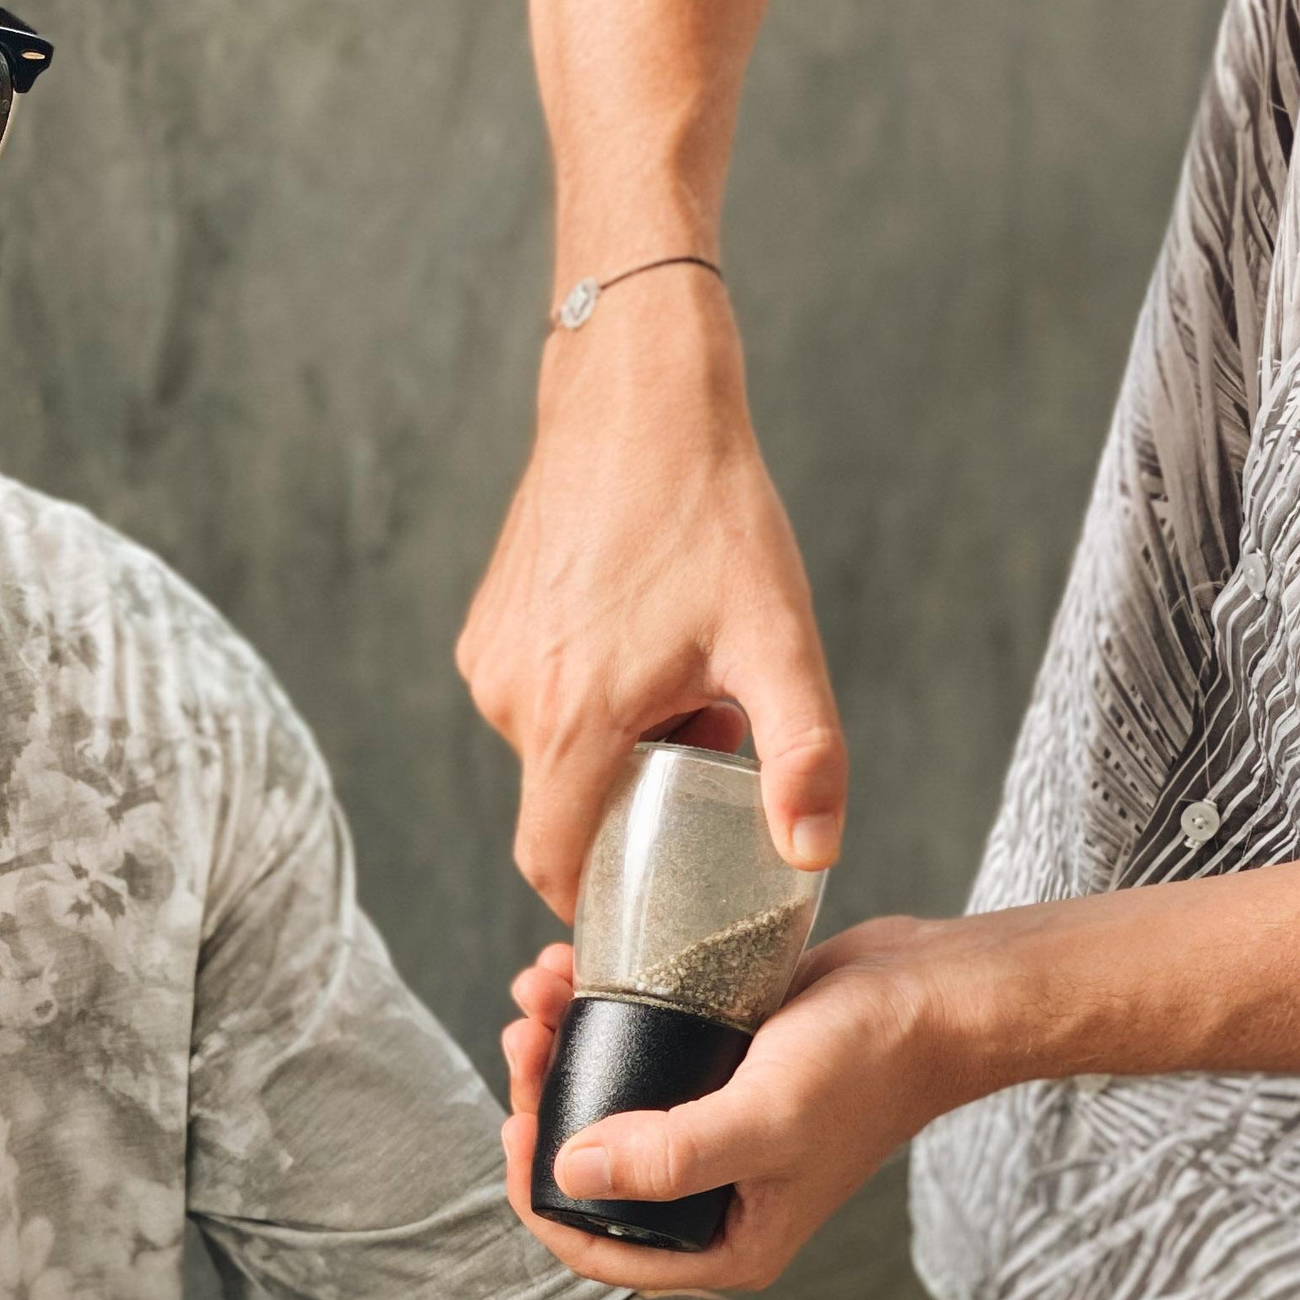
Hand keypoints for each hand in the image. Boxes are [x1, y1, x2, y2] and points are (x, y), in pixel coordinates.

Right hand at [456, 276, 844, 913]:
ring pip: (549, 750)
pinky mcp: (485, 626)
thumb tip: (814, 852)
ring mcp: (490, 659)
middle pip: (562, 807)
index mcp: (572, 720)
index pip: (553, 865)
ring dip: (611, 743)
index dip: (593, 901)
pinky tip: (637, 641)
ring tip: (678, 679)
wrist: (636, 397)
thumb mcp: (777, 638)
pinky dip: (583, 697)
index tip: (644, 899)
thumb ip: (803, 755)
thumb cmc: (708, 512)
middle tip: (703, 744)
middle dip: (628, 804)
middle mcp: (511, 698)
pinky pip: (532, 697)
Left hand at [499, 926, 968, 1290]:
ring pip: (605, 1103)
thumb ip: (670, 1159)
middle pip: (589, 1168)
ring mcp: (713, 1131)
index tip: (517, 1119)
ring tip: (545, 986)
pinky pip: (634, 1055)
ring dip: (561, 1048)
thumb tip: (568, 1175)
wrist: (938, 992)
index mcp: (727, 1242)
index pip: (598, 1247)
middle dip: (542, 1101)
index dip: (540, 1195)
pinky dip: (596, 1016)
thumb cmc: (871, 1064)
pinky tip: (575, 969)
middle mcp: (714, 1196)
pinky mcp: (717, 1069)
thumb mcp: (766, 1120)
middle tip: (526, 1033)